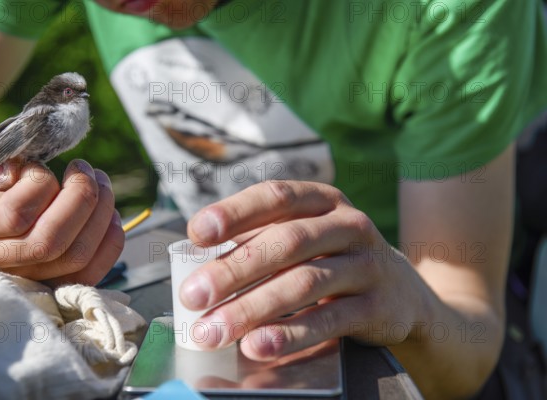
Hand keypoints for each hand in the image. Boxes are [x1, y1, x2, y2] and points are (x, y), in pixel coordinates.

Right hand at [0, 151, 123, 285]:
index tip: (40, 165)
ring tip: (100, 184)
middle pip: (51, 241)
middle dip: (82, 197)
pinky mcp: (44, 284)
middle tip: (85, 170)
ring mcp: (18, 278)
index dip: (40, 183)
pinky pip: (87, 275)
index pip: (14, 214)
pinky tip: (109, 215)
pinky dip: (108, 243)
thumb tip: (24, 171)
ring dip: (101, 215)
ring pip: (74, 258)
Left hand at [181, 181, 428, 360]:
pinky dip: (290, 334)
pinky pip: (329, 320)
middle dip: (234, 270)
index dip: (235, 212)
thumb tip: (199, 261)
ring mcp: (366, 264)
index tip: (197, 232)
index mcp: (322, 200)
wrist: (401, 292)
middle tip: (194, 295)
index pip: (275, 196)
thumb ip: (261, 240)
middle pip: (286, 242)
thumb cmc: (333, 259)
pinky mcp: (377, 306)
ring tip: (215, 331)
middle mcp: (347, 225)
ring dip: (253, 308)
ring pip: (304, 282)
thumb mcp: (305, 238)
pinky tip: (258, 344)